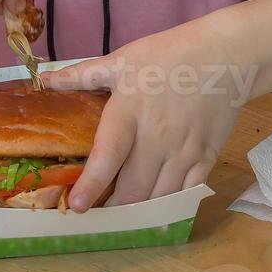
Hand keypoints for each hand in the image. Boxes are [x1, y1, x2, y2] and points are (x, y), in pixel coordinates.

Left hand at [40, 23, 251, 210]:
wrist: (226, 56)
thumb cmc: (169, 54)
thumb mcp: (123, 59)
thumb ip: (82, 74)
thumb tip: (45, 79)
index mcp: (129, 112)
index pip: (108, 156)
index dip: (91, 184)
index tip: (77, 206)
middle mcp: (156, 138)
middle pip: (132, 187)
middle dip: (113, 208)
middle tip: (98, 216)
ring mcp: (183, 151)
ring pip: (158, 196)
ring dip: (139, 211)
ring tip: (122, 216)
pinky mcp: (205, 157)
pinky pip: (186, 193)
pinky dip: (169, 205)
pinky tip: (156, 210)